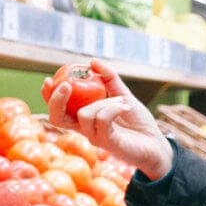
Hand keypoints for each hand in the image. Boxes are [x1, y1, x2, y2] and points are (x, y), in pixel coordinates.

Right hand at [42, 59, 173, 179]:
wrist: (156, 143)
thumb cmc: (138, 123)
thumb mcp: (123, 95)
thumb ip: (109, 79)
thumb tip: (91, 61)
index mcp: (85, 118)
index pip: (58, 109)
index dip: (48, 96)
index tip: (48, 80)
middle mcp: (86, 129)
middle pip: (57, 118)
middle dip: (56, 100)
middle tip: (66, 85)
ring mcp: (95, 137)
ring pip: (85, 114)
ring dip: (104, 102)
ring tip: (122, 103)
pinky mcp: (108, 143)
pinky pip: (102, 120)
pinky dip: (113, 108)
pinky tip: (124, 107)